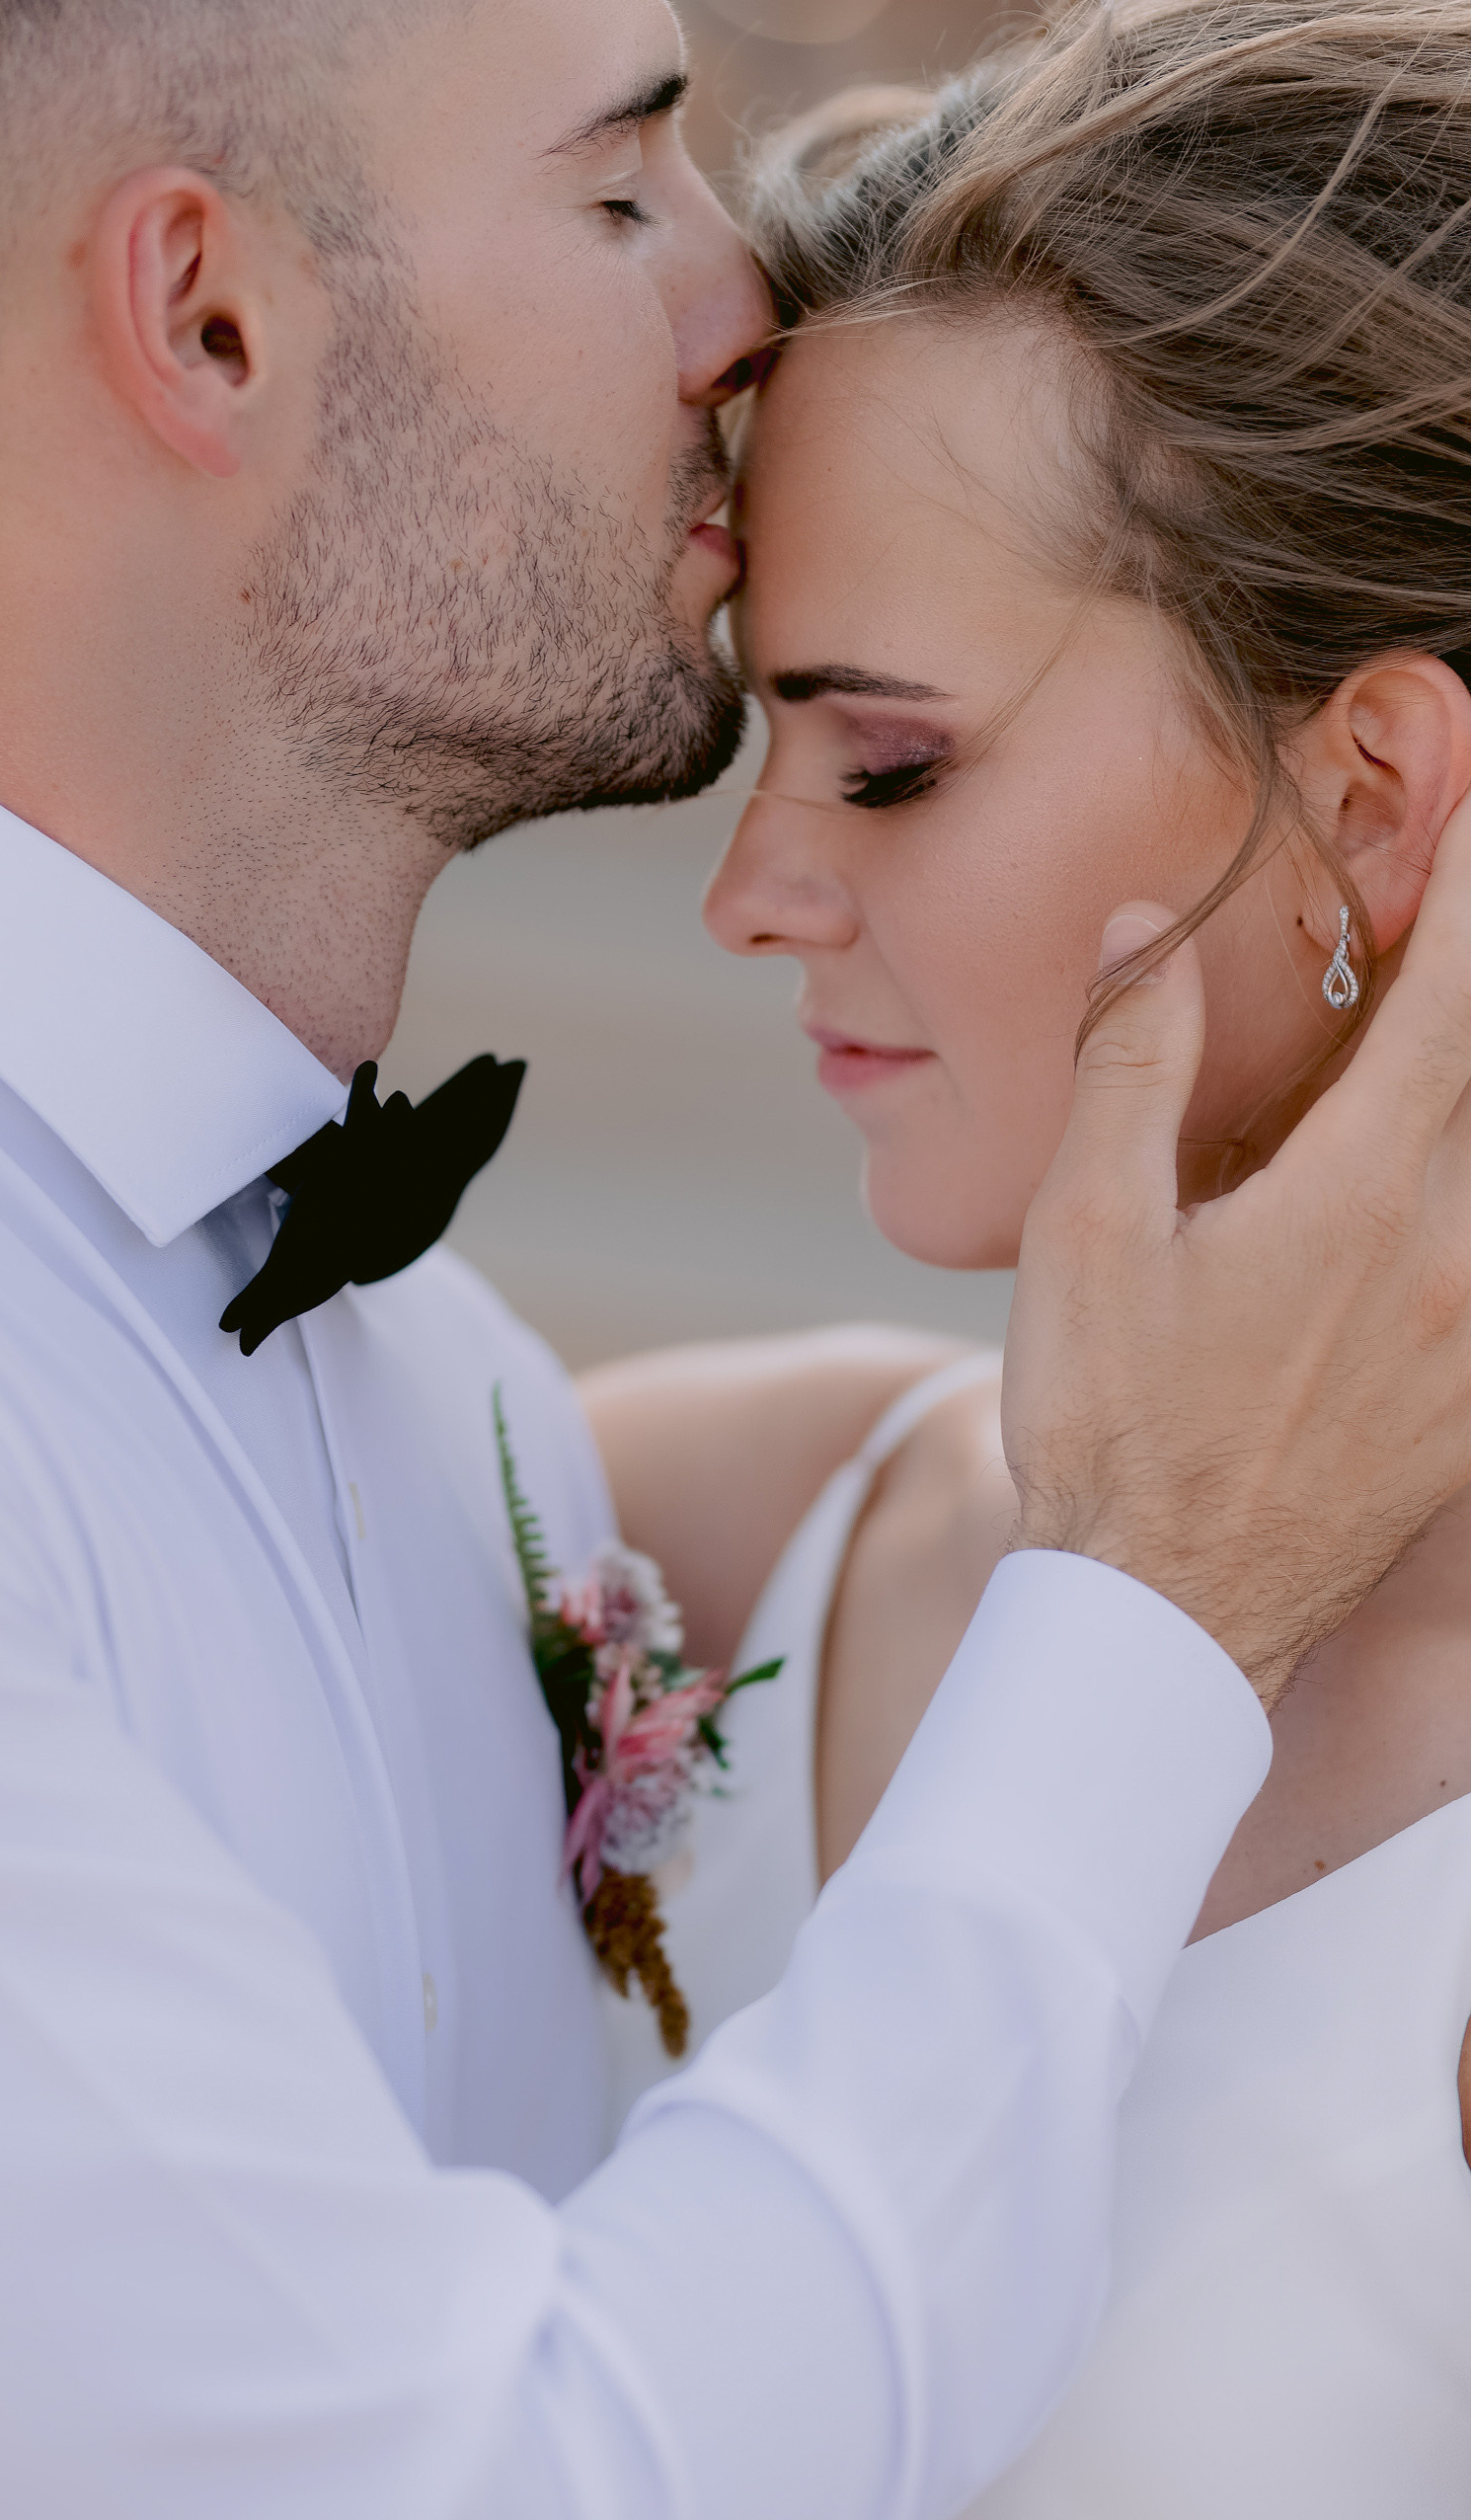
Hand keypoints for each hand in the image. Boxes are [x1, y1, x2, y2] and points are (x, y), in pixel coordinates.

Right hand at [1005, 798, 1470, 1703]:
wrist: (1168, 1617)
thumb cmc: (1112, 1425)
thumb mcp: (1085, 1233)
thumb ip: (1132, 1064)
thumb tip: (1144, 925)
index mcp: (1358, 1192)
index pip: (1450, 996)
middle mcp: (1453, 1252)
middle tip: (1455, 901)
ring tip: (1426, 1051)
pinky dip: (1470, 1202)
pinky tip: (1436, 1199)